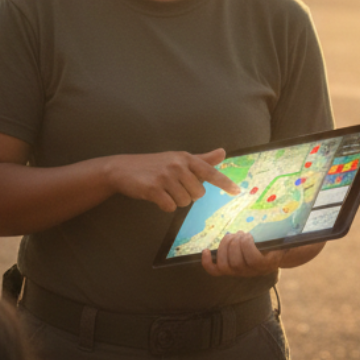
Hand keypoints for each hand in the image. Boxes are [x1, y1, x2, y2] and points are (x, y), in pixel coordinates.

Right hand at [107, 149, 239, 212]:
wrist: (123, 169)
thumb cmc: (154, 164)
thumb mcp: (178, 158)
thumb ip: (202, 159)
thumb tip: (223, 152)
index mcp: (186, 158)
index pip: (210, 172)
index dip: (224, 183)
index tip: (236, 191)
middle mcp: (177, 165)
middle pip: (198, 193)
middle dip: (189, 195)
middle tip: (175, 187)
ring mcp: (165, 177)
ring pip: (185, 202)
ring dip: (176, 201)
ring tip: (165, 191)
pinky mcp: (154, 189)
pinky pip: (170, 207)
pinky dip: (165, 206)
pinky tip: (157, 197)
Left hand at [201, 231, 325, 277]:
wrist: (291, 251)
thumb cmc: (296, 240)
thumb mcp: (304, 237)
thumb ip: (309, 237)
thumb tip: (320, 235)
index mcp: (270, 263)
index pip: (253, 262)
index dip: (246, 248)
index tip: (248, 234)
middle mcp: (255, 271)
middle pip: (236, 264)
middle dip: (233, 245)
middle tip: (240, 232)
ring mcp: (243, 270)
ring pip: (226, 266)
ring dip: (224, 248)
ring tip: (232, 235)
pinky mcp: (234, 267)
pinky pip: (216, 271)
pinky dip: (207, 263)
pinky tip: (204, 250)